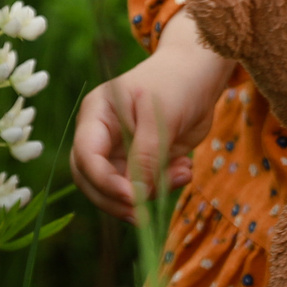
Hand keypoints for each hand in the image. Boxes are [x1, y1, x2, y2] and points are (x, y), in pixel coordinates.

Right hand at [70, 12, 232, 222]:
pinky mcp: (141, 162)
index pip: (87, 156)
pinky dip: (163, 187)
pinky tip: (185, 169)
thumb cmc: (176, 83)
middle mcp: (102, 136)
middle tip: (147, 210)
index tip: (134, 197)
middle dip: (118, 199)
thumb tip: (136, 196)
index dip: (105, 182)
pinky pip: (143, 187)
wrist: (199, 75)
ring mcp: (120, 151)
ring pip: (119, 190)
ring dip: (150, 193)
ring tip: (183, 173)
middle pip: (92, 181)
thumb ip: (147, 155)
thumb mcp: (160, 116)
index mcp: (96, 116)